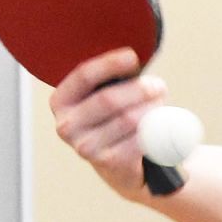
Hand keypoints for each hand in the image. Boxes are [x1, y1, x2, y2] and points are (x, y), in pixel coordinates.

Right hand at [49, 48, 168, 200]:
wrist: (120, 165)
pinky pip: (141, 138)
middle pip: (109, 99)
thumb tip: (134, 61)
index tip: (132, 56)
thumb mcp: (102, 95)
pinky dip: (156, 129)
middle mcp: (67, 126)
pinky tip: (159, 126)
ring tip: (159, 105)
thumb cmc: (113, 118)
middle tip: (159, 86)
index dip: (110, 64)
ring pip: (130, 119)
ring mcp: (86, 147)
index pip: (84, 76)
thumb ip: (111, 78)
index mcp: (61, 102)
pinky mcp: (109, 163)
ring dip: (152, 108)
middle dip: (140, 89)